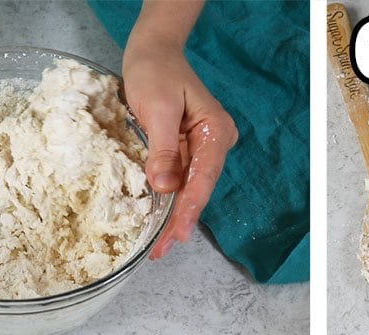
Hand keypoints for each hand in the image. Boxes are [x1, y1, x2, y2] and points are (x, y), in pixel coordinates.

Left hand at [122, 26, 237, 259]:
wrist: (153, 50)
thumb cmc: (155, 71)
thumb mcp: (156, 108)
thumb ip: (163, 149)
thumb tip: (164, 187)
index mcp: (215, 131)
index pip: (203, 177)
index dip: (190, 208)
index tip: (180, 234)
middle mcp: (214, 144)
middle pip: (198, 189)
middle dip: (180, 220)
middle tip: (163, 251)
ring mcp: (201, 149)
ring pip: (188, 189)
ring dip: (173, 217)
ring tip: (160, 247)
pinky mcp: (186, 151)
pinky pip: (178, 180)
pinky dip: (167, 202)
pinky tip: (158, 223)